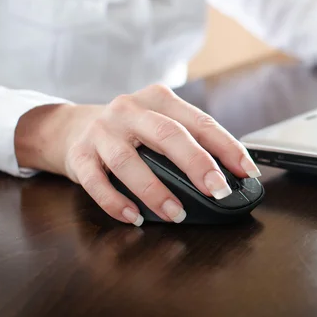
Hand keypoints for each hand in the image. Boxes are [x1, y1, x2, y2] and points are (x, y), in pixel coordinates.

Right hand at [15, 84, 260, 225]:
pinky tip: (134, 217)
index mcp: (159, 100)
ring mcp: (102, 131)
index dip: (226, 147)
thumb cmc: (130, 130)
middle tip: (217, 191)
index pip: (200, 122)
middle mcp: (130, 110)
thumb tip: (227, 176)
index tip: (246, 171)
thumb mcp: (158, 123)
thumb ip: (188, 141)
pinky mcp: (80, 155)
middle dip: (197, 164)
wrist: (71, 127)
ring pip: (129, 160)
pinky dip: (115, 202)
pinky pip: (96, 181)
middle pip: (168, 134)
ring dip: (155, 191)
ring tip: (177, 214)